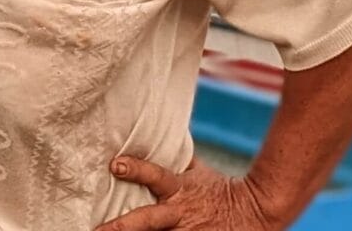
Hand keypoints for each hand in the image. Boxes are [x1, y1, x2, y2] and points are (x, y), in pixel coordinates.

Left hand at [94, 154, 274, 230]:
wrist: (254, 212)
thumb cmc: (220, 188)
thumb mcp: (198, 171)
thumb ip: (177, 158)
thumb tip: (161, 130)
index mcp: (179, 189)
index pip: (155, 175)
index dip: (136, 169)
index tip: (115, 164)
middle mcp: (178, 215)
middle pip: (146, 221)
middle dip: (121, 226)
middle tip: (96, 229)